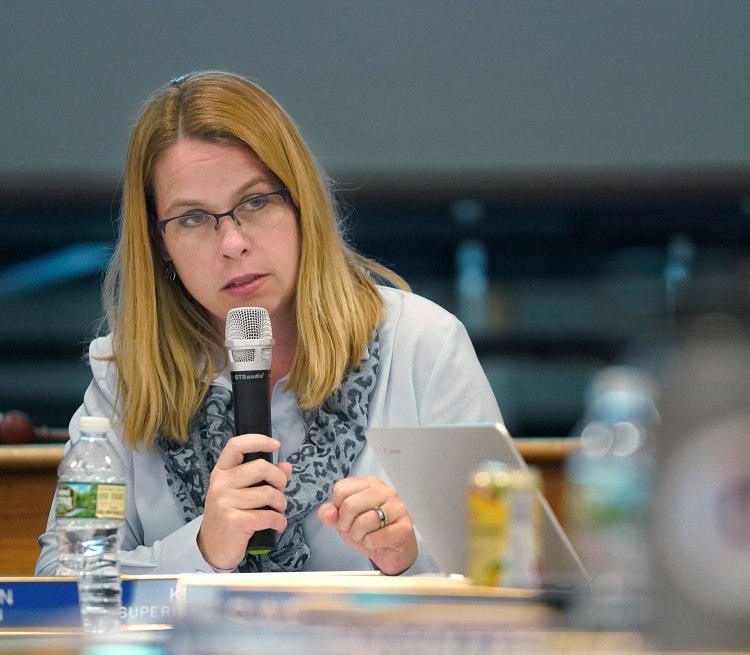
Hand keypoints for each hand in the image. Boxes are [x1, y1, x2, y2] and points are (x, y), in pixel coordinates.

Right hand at [198, 434, 291, 569]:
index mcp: (221, 472)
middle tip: (279, 492)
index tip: (276, 444)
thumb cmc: (230, 515)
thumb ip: (262, 478)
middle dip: (279, 480)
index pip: (236, 445)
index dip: (258, 440)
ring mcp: (225, 502)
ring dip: (281, 504)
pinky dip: (279, 522)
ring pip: (269, 494)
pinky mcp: (234, 521)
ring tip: (277, 512)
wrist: (212, 549)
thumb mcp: (240, 493)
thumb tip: (287, 466)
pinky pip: (269, 516)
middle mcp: (220, 484)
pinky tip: (277, 525)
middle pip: (261, 467)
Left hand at [317, 476, 417, 574]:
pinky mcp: (405, 527)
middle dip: (346, 524)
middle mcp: (386, 491)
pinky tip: (377, 542)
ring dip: (359, 536)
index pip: (341, 488)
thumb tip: (328, 514)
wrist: (393, 552)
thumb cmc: (369, 531)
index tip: (346, 518)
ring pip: (364, 521)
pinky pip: (376, 537)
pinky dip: (371, 544)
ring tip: (366, 536)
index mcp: (369, 484)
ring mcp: (398, 507)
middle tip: (354, 530)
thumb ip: (331, 513)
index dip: (337, 508)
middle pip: (350, 504)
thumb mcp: (344, 521)